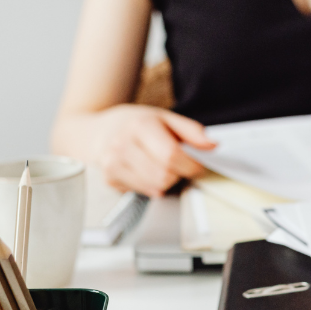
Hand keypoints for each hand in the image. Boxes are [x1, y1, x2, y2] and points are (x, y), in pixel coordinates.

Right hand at [93, 105, 215, 196]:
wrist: (98, 131)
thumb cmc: (135, 124)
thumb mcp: (164, 117)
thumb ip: (191, 131)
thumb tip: (212, 145)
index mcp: (139, 125)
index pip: (171, 155)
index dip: (191, 165)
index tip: (197, 166)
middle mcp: (122, 144)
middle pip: (164, 174)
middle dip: (179, 173)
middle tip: (179, 165)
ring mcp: (113, 163)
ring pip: (155, 187)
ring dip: (167, 181)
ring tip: (162, 167)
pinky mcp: (110, 179)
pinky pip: (144, 192)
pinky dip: (152, 186)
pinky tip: (146, 172)